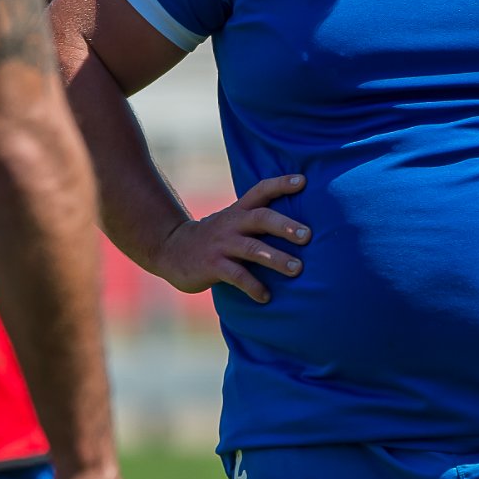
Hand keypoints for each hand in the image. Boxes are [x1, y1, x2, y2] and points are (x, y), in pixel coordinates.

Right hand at [148, 175, 308, 302]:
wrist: (171, 250)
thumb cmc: (214, 237)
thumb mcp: (231, 221)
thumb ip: (255, 219)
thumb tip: (298, 225)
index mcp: (239, 210)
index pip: (261, 190)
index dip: (281, 184)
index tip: (304, 181)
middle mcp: (232, 224)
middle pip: (261, 218)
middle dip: (285, 226)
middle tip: (308, 236)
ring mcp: (221, 245)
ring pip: (253, 249)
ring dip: (277, 259)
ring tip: (297, 269)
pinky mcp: (212, 266)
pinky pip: (237, 276)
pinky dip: (253, 286)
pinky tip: (266, 297)